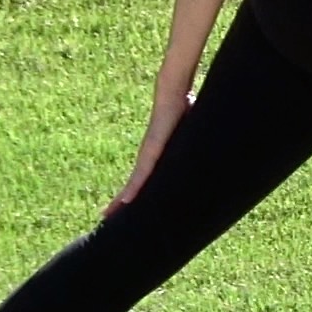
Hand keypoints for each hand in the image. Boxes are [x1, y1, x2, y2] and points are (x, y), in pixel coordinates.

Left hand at [106, 87, 193, 214]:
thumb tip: (204, 148)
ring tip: (109, 215)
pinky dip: (133, 189)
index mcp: (156, 156)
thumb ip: (189, 144)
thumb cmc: (183, 109)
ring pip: (133, 184)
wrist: (172, 94)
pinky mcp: (151, 151)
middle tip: (106, 217)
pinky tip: (126, 201)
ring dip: (122, 200)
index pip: (141, 179)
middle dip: (120, 202)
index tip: (123, 208)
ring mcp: (148, 154)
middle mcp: (148, 157)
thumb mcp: (189, 134)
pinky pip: (141, 175)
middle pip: (132, 185)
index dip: (133, 193)